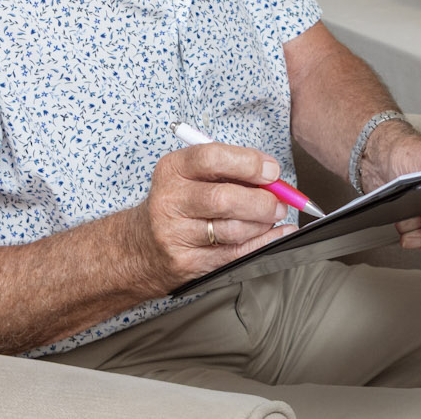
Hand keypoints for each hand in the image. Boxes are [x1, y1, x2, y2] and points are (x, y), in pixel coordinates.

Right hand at [131, 143, 295, 293]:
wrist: (140, 247)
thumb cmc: (176, 203)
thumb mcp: (189, 176)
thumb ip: (227, 170)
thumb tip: (271, 175)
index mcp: (172, 169)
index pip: (212, 158)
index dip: (248, 163)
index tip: (272, 171)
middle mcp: (169, 200)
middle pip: (224, 199)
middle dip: (261, 201)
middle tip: (280, 201)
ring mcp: (175, 234)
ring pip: (232, 230)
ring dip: (263, 223)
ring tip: (273, 216)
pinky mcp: (186, 262)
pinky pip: (233, 254)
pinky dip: (262, 243)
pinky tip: (275, 234)